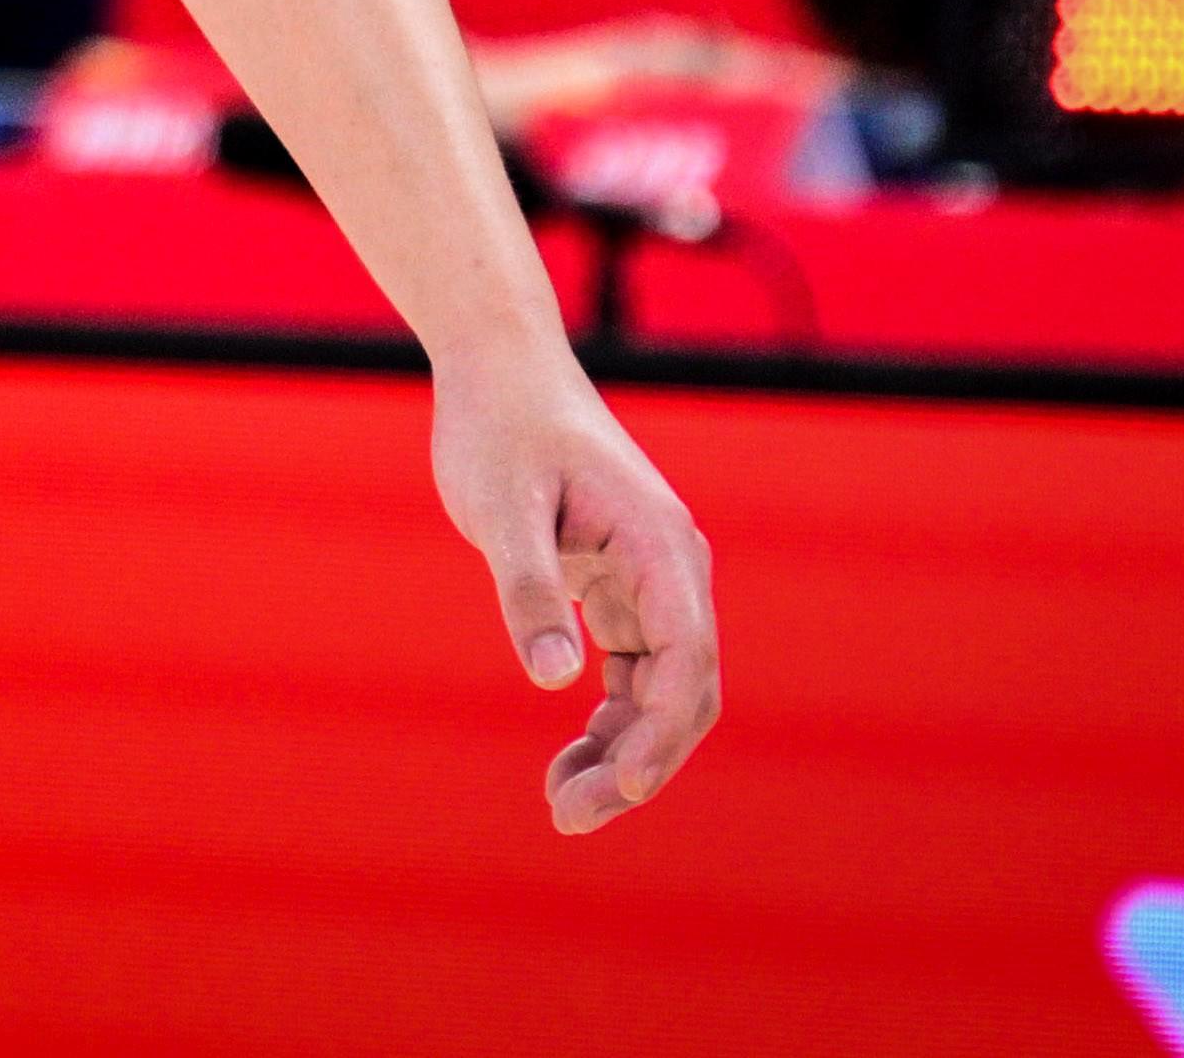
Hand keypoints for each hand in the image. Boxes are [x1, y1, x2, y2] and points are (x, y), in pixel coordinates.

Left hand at [431, 351, 719, 833]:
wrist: (498, 368)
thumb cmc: (498, 426)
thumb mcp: (502, 506)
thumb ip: (528, 588)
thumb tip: (552, 677)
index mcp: (661, 548)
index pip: (686, 666)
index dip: (656, 740)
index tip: (611, 793)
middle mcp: (671, 569)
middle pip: (684, 694)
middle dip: (639, 764)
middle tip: (569, 815)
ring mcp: (650, 580)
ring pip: (661, 692)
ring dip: (623, 751)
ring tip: (562, 802)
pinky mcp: (618, 587)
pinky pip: (633, 672)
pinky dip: (608, 720)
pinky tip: (569, 757)